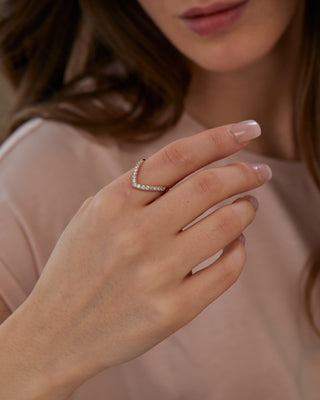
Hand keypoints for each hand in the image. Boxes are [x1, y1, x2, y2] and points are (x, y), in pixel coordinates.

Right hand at [16, 121, 270, 396]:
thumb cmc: (77, 267)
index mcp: (113, 203)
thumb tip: (193, 167)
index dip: (220, 137)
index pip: (178, 156)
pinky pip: (226, 271)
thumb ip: (135, 188)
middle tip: (260, 172)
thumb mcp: (93, 215)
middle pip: (208, 185)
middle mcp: (136, 234)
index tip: (249, 129)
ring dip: (246, 209)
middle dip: (244, 172)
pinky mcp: (173, 310)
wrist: (58, 333)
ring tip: (249, 205)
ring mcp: (155, 274)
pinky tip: (236, 244)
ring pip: (226, 225)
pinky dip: (240, 251)